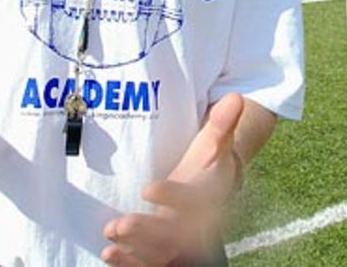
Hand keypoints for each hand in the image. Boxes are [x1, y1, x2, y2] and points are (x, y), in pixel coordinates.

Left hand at [102, 93, 244, 265]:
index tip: (146, 189)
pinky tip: (110, 254)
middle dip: (147, 232)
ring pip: (160, 254)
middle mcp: (195, 227)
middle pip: (173, 235)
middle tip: (120, 224)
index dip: (172, 197)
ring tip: (110, 238)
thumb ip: (222, 124)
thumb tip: (237, 97)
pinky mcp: (163, 254)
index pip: (192, 202)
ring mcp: (179, 244)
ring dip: (135, 250)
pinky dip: (131, 264)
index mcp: (207, 200)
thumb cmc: (209, 167)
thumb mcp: (216, 145)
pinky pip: (149, 265)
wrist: (212, 195)